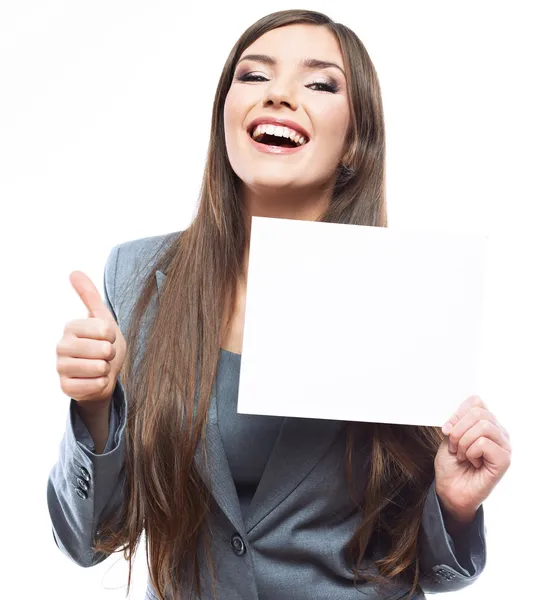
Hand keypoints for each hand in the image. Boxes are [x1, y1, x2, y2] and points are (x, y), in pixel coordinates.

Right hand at [56, 271, 126, 409]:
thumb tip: (74, 272)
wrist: (103, 373)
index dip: (113, 336)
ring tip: (100, 366)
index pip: (104, 329)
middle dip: (111, 353)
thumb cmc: (103, 343)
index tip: (106, 338)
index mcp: (71, 327)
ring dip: (107, 369)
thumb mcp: (102, 317)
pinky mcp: (66, 388)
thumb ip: (90, 295)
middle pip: (103, 349)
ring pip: (99, 368)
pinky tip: (95, 379)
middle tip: (104, 354)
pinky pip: (96, 385)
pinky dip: (102, 383)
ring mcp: (61, 368)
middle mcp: (61, 346)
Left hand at [434, 395, 511, 522]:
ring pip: (483, 426)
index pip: (476, 402)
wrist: (451, 491)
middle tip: (454, 447)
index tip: (448, 429)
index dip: (457, 413)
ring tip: (462, 455)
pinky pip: (483, 443)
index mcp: (487, 423)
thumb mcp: (449, 437)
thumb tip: (458, 416)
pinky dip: (471, 452)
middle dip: (458, 429)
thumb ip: (457, 422)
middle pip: (479, 412)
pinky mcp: (504, 459)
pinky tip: (473, 463)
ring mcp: (504, 445)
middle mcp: (499, 432)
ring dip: (464, 441)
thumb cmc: (451, 465)